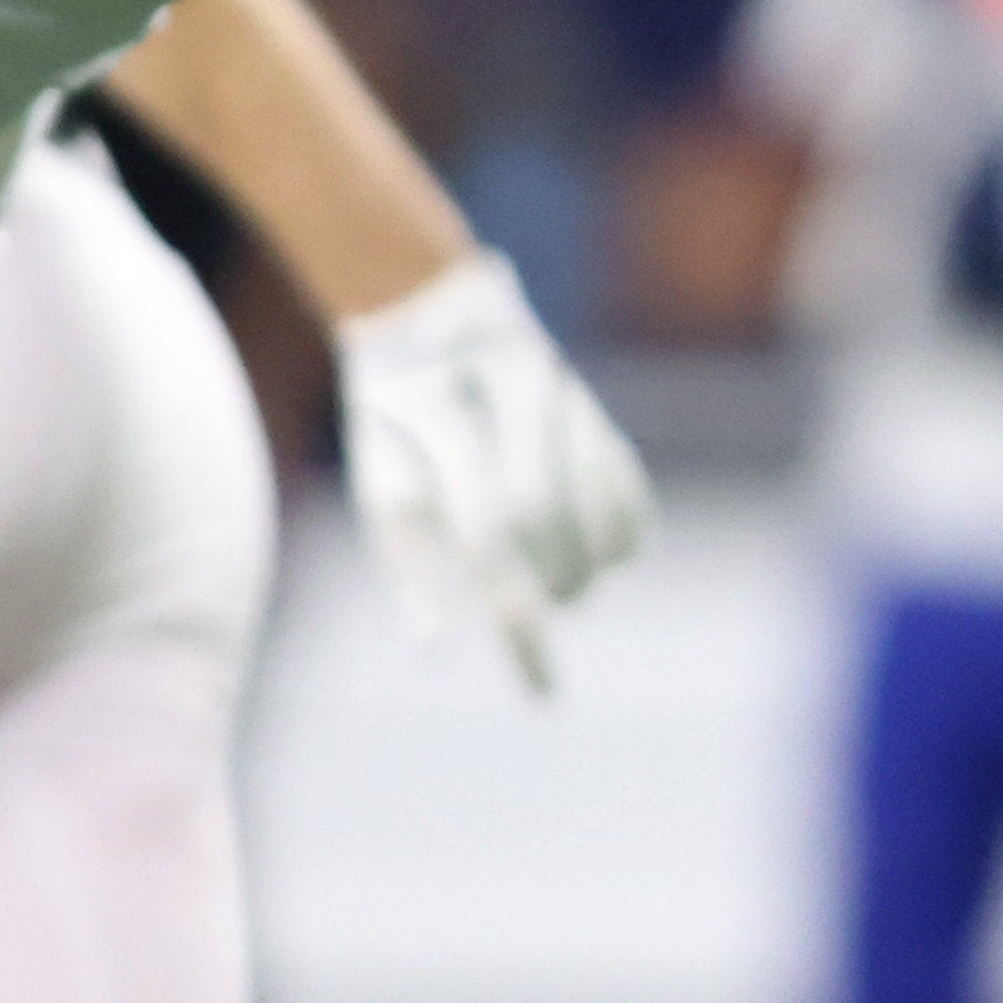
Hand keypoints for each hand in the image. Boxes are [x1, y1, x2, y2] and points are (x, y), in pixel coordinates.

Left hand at [338, 250, 653, 693]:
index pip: (491, 533)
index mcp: (440, 419)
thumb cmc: (391, 422)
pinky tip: (605, 558)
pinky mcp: (588, 407)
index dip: (520, 622)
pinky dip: (622, 534)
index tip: (546, 695)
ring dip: (589, 569)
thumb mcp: (376, 482)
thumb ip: (406, 564)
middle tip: (543, 610)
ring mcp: (559, 395)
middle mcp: (510, 396)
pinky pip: (625, 483)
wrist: (427, 307)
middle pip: (549, 515)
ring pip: (599, 502)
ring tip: (566, 589)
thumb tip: (438, 650)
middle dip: (551, 588)